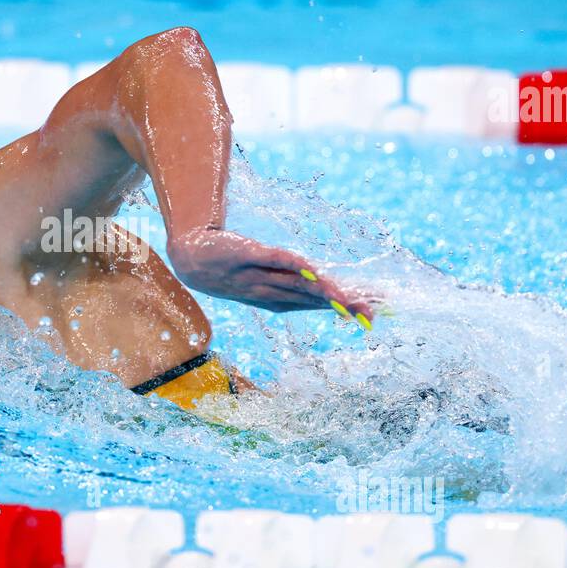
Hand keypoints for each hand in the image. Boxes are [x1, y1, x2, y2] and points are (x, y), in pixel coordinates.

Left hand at [167, 227, 377, 321]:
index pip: (321, 305)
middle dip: (345, 306)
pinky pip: (273, 259)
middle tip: (373, 314)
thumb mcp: (266, 280)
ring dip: (326, 293)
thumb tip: (327, 285)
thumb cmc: (232, 268)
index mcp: (280, 301)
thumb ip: (295, 282)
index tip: (375, 314)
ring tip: (352, 300)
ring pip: (299, 285)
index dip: (348, 309)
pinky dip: (293, 265)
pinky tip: (314, 270)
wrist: (190, 258)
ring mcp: (259, 275)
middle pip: (314, 299)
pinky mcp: (246, 254)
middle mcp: (272, 292)